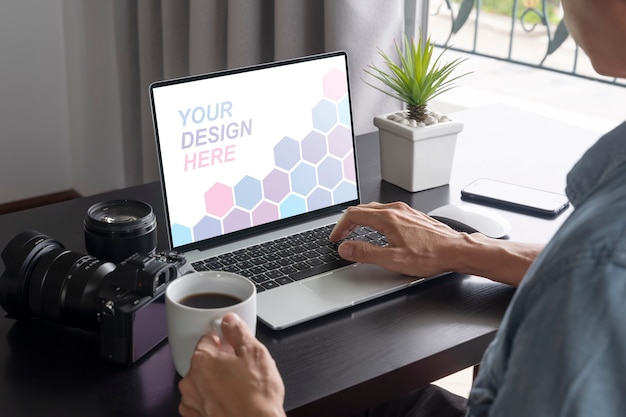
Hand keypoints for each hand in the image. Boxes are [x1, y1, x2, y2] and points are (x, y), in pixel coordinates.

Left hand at [178, 313, 285, 416]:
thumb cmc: (256, 398)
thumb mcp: (254, 352)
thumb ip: (238, 332)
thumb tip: (230, 321)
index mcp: (202, 360)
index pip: (208, 338)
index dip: (224, 339)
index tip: (233, 343)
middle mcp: (192, 381)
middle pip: (204, 361)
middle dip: (221, 361)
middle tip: (241, 367)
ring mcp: (193, 402)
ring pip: (203, 382)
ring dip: (216, 381)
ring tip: (239, 386)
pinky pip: (203, 401)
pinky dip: (214, 399)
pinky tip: (232, 400)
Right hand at [330, 201, 465, 277]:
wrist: (456, 250)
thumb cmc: (430, 255)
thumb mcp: (392, 259)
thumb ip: (365, 253)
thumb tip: (346, 248)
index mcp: (387, 218)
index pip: (353, 215)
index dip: (340, 227)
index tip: (336, 238)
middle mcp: (396, 210)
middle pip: (363, 209)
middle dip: (348, 223)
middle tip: (342, 236)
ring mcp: (405, 211)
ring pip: (375, 210)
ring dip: (362, 220)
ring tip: (356, 232)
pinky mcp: (413, 216)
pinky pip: (388, 212)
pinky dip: (375, 220)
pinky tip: (379, 230)